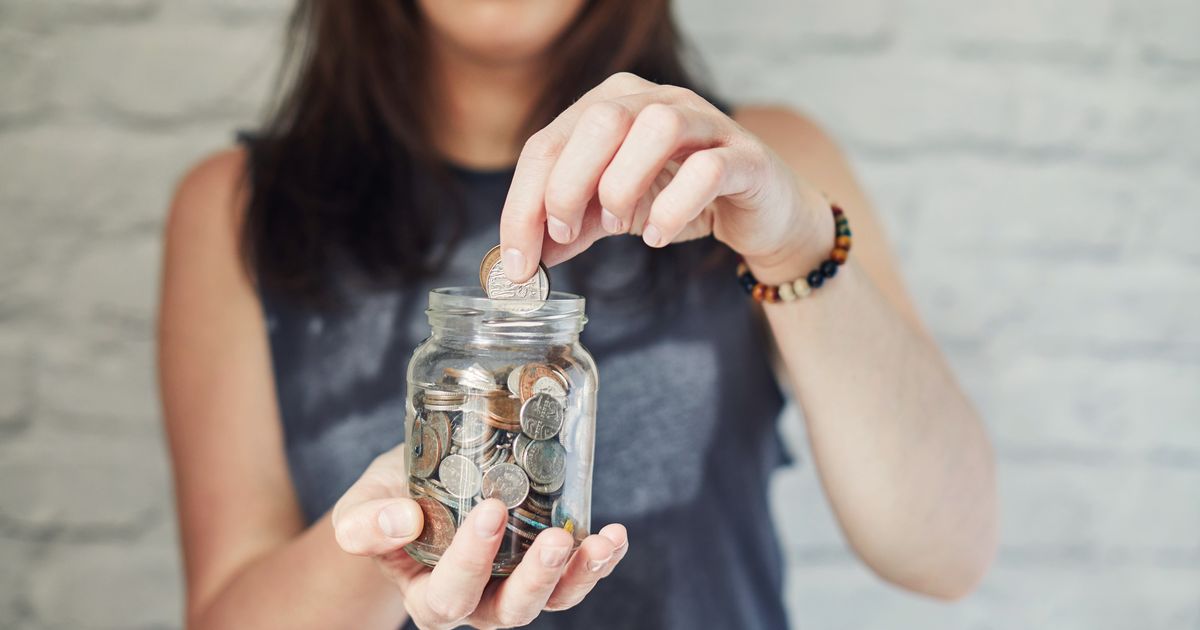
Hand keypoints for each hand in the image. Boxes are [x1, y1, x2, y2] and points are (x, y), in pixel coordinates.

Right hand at [332, 446, 628, 628]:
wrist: (414, 488)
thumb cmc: (386, 501)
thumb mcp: (358, 508)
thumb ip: (366, 522)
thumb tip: (402, 519)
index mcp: (428, 595)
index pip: (450, 595)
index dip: (471, 561)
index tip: (490, 510)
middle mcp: (477, 600)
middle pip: (510, 611)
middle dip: (535, 580)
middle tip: (553, 540)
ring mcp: (514, 583)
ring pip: (551, 599)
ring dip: (579, 574)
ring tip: (600, 542)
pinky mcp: (544, 562)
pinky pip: (576, 574)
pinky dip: (598, 559)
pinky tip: (613, 535)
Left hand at [498, 72, 833, 284]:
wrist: (762, 214)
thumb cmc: (682, 202)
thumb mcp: (613, 214)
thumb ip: (570, 227)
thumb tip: (522, 259)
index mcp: (613, 104)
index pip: (550, 141)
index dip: (524, 201)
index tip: (517, 261)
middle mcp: (657, 100)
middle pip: (599, 122)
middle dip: (567, 186)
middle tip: (565, 235)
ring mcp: (705, 122)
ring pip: (655, 127)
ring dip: (622, 185)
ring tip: (617, 225)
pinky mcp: (745, 156)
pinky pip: (707, 168)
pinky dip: (674, 206)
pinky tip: (658, 235)